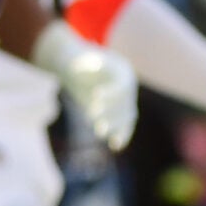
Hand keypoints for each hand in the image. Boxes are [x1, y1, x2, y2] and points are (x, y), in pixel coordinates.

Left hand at [30, 20, 137, 147]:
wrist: (96, 74)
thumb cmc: (88, 65)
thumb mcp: (85, 59)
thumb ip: (84, 63)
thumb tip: (76, 69)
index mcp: (124, 73)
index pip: (121, 86)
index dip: (109, 93)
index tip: (94, 96)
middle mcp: (130, 89)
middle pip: (124, 103)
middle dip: (109, 111)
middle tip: (90, 115)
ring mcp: (128, 103)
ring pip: (126, 117)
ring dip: (114, 126)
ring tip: (98, 132)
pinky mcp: (123, 115)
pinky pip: (126, 127)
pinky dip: (122, 136)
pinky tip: (115, 146)